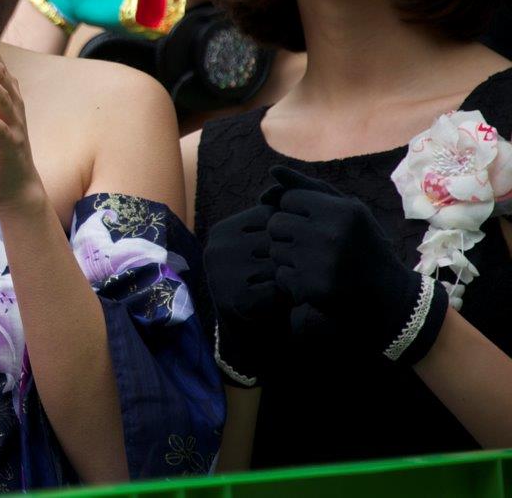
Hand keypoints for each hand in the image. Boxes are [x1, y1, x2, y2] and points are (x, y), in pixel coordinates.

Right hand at [203, 203, 290, 385]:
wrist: (254, 337)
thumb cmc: (267, 285)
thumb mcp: (268, 249)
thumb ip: (274, 220)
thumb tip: (284, 180)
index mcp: (223, 230)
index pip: (270, 217)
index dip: (290, 236)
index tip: (296, 252)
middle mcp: (216, 247)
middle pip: (274, 239)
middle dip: (293, 257)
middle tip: (302, 271)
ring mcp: (221, 273)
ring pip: (277, 262)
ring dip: (293, 276)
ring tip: (294, 286)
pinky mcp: (233, 298)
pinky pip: (276, 288)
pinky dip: (288, 296)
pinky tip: (285, 302)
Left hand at [267, 166, 447, 362]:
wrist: (388, 294)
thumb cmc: (364, 244)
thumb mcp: (348, 210)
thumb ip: (309, 187)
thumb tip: (272, 170)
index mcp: (340, 211)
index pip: (288, 199)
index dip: (295, 211)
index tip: (311, 222)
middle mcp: (328, 235)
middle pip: (275, 223)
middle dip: (286, 233)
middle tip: (309, 244)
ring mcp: (318, 263)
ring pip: (274, 249)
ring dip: (288, 256)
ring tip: (314, 262)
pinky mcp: (310, 288)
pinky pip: (280, 275)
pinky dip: (292, 279)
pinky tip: (314, 280)